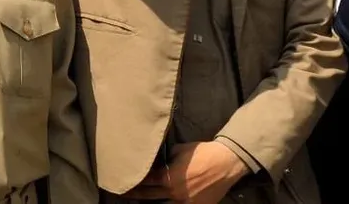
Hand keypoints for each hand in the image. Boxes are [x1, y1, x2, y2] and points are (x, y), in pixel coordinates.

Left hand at [126, 141, 248, 202]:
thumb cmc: (202, 153)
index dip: (133, 181)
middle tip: (122, 193)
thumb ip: (166, 157)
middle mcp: (173, 193)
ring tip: (138, 202)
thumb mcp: (179, 150)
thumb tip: (157, 159)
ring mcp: (185, 203)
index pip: (145, 182)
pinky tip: (160, 203)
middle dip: (135, 195)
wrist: (225, 162)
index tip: (123, 180)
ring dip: (150, 203)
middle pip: (149, 197)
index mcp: (168, 178)